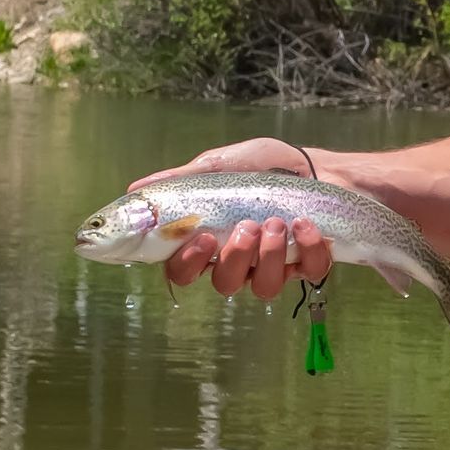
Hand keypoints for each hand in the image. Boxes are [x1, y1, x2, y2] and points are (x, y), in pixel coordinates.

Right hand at [129, 138, 334, 298]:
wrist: (315, 162)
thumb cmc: (263, 166)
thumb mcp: (219, 166)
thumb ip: (182, 180)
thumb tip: (135, 191)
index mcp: (211, 242)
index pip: (183, 271)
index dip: (188, 264)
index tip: (202, 239)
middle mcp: (241, 261)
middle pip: (225, 284)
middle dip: (236, 257)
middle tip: (247, 225)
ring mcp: (276, 265)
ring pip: (264, 287)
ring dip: (269, 255)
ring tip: (275, 222)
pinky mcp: (310, 263)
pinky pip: (309, 272)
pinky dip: (308, 248)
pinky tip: (304, 224)